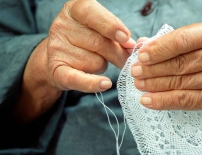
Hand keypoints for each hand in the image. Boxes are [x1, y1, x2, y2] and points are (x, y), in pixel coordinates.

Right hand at [14, 0, 135, 122]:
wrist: (61, 57)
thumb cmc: (86, 40)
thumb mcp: (100, 30)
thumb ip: (116, 36)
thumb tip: (131, 47)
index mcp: (74, 10)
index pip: (92, 14)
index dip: (111, 26)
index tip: (126, 38)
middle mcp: (62, 26)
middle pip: (99, 42)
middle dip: (118, 54)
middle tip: (126, 60)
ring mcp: (56, 48)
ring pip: (95, 61)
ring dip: (103, 65)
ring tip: (94, 61)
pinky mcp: (56, 70)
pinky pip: (77, 79)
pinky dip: (93, 83)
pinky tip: (105, 84)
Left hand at [131, 20, 201, 113]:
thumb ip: (175, 40)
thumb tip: (143, 45)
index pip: (184, 40)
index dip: (160, 49)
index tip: (141, 56)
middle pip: (182, 64)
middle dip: (153, 69)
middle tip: (134, 72)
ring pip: (182, 83)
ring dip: (155, 86)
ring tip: (138, 85)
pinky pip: (188, 101)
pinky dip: (165, 102)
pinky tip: (148, 101)